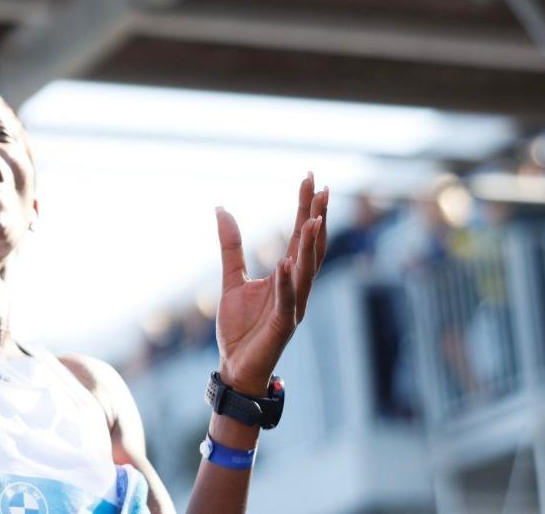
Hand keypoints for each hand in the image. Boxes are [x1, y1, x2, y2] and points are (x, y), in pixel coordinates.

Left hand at [214, 173, 327, 395]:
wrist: (234, 365)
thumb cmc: (240, 326)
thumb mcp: (232, 278)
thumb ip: (231, 246)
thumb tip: (222, 209)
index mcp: (286, 274)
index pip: (300, 234)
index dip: (305, 206)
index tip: (311, 178)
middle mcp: (295, 287)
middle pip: (310, 247)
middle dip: (317, 217)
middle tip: (323, 188)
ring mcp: (292, 306)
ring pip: (306, 271)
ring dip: (310, 246)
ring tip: (313, 219)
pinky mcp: (282, 326)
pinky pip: (287, 302)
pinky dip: (287, 283)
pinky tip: (286, 263)